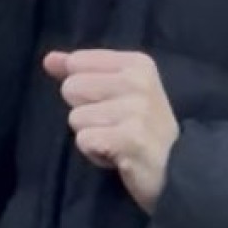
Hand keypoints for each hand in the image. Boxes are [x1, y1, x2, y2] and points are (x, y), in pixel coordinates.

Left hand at [45, 50, 178, 214]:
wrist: (178, 168)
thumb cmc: (143, 127)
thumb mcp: (118, 90)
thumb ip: (81, 71)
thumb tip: (49, 59)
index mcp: (137, 63)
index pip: (77, 62)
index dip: (84, 89)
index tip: (110, 102)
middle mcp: (138, 81)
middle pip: (71, 88)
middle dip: (85, 112)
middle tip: (115, 125)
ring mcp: (136, 110)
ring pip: (76, 117)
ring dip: (91, 135)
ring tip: (117, 141)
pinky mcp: (130, 138)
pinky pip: (84, 140)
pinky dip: (95, 153)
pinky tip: (117, 156)